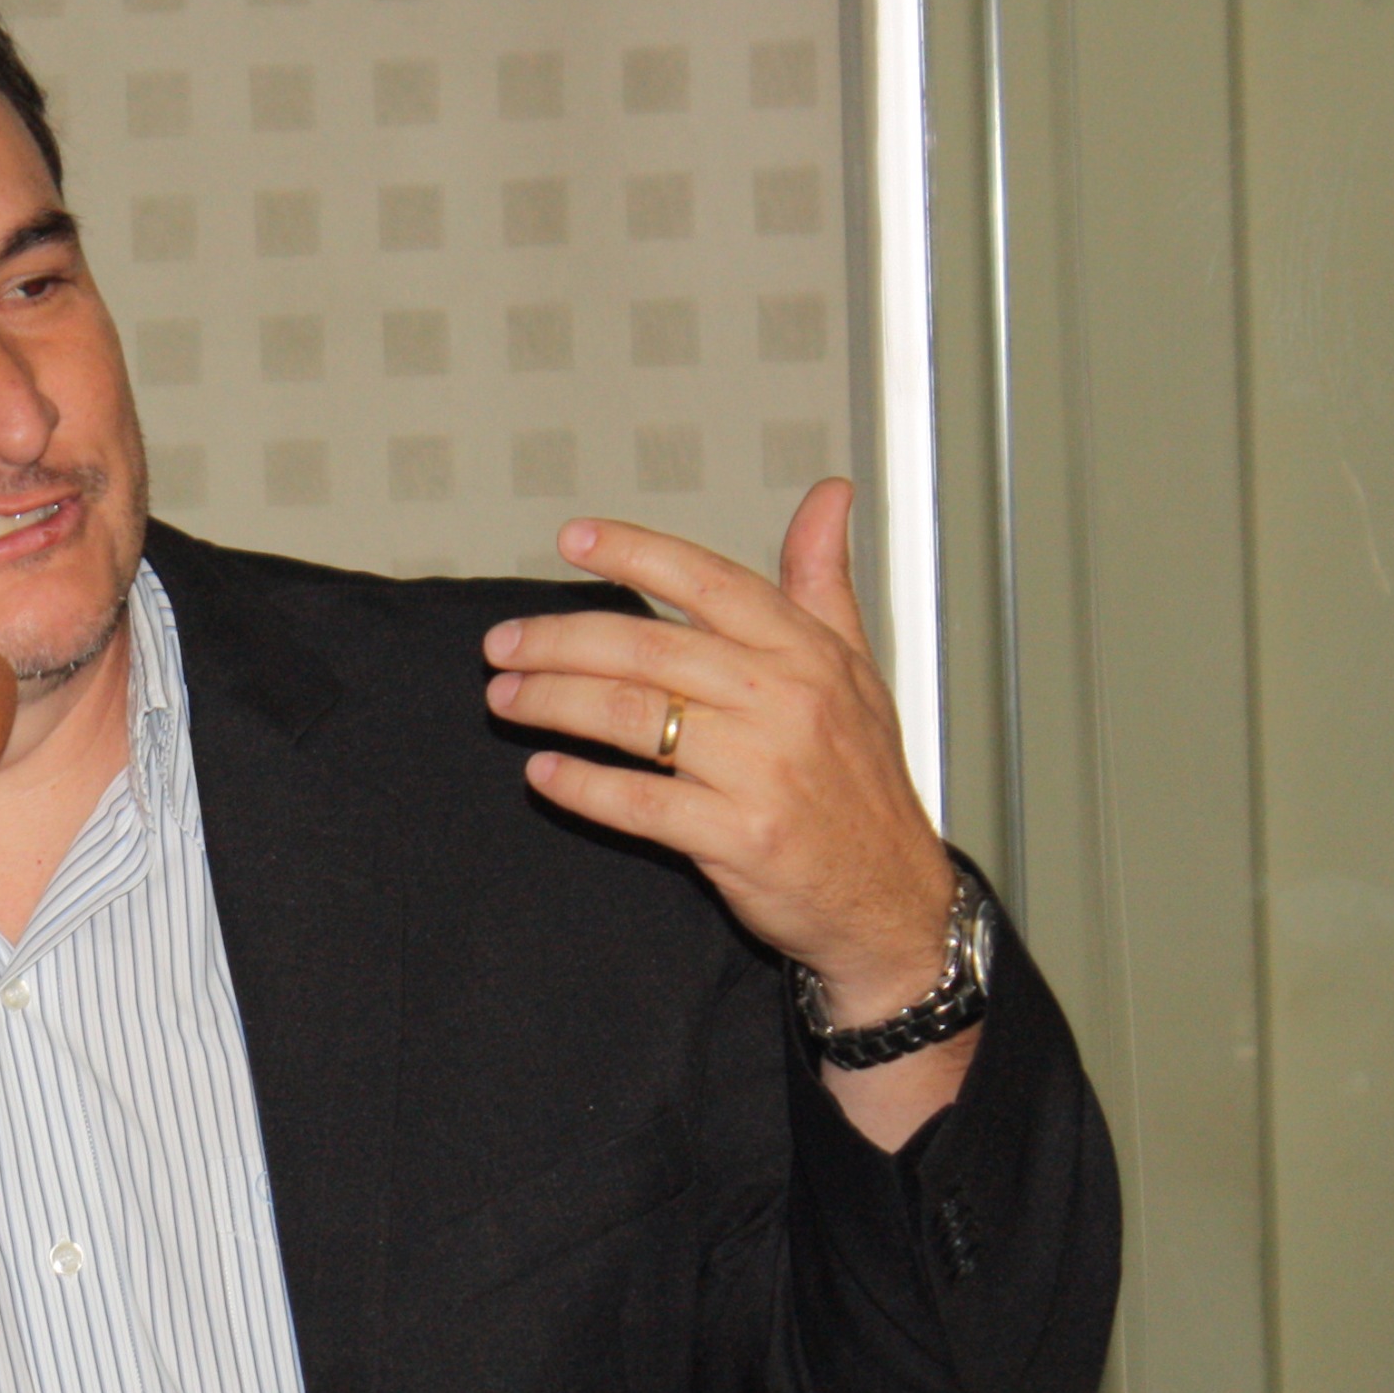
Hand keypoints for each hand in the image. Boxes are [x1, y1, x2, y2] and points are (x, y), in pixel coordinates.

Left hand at [481, 477, 959, 1029]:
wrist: (890, 897)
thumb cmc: (861, 779)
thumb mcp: (857, 669)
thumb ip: (823, 581)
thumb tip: (828, 495)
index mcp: (806, 652)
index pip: (708, 582)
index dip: (635, 554)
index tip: (572, 539)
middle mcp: (785, 700)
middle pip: (647, 649)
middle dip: (559, 640)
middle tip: (503, 643)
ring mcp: (762, 770)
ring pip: (632, 718)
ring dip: (552, 702)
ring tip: (505, 698)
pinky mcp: (740, 837)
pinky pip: (639, 802)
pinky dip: (582, 786)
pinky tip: (543, 772)